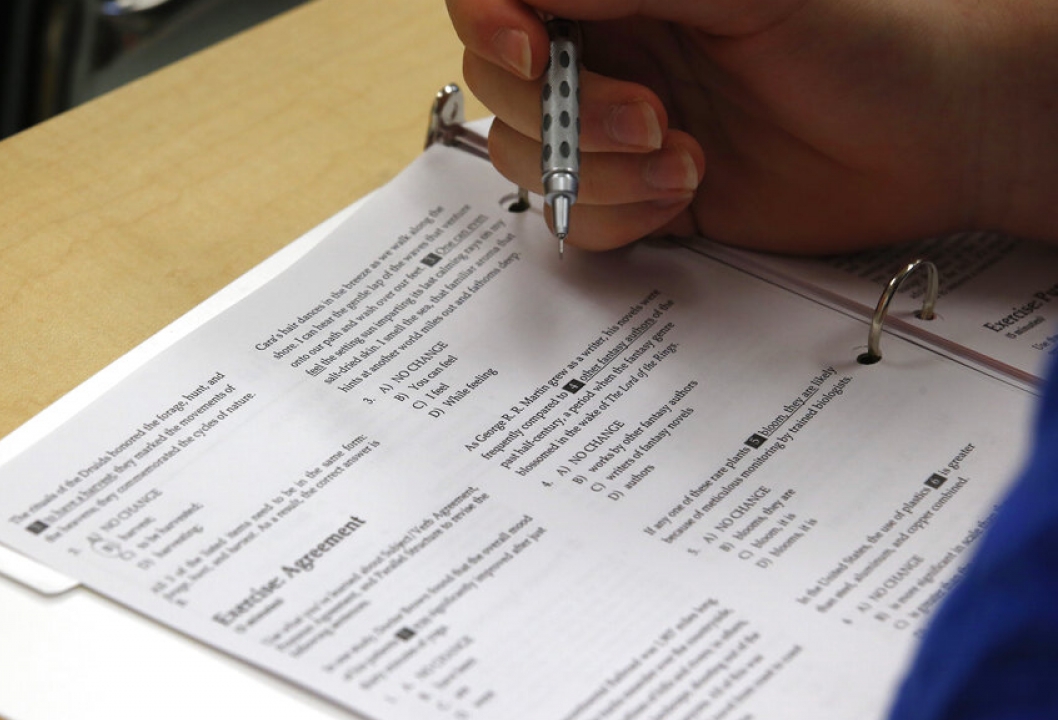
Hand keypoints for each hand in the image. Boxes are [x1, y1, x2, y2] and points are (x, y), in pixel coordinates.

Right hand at [446, 0, 1049, 253]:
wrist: (934, 132)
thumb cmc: (863, 33)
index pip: (499, 1)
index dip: (492, 24)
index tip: (531, 52)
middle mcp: (605, 52)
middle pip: (501, 87)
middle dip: (564, 113)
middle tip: (650, 116)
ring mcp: (614, 130)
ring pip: (529, 160)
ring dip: (596, 172)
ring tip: (683, 159)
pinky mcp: (637, 199)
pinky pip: (573, 221)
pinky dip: (616, 217)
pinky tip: (683, 194)